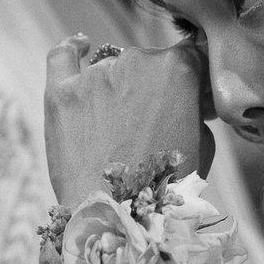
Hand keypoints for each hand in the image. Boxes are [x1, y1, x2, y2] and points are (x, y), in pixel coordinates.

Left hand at [44, 36, 212, 204]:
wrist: (114, 217)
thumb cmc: (164, 187)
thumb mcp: (202, 144)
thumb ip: (196, 109)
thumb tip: (191, 99)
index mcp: (177, 69)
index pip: (192, 56)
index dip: (192, 78)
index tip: (190, 98)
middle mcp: (136, 61)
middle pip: (150, 63)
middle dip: (153, 88)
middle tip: (150, 126)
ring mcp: (94, 75)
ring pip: (112, 69)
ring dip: (117, 89)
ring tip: (116, 131)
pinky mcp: (61, 92)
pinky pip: (63, 55)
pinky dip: (72, 49)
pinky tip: (80, 46)